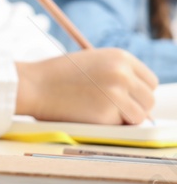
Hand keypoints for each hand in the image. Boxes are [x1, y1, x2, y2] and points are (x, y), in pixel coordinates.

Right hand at [16, 49, 157, 124]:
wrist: (33, 85)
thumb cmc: (58, 75)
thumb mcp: (92, 61)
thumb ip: (117, 72)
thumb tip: (139, 95)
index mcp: (120, 57)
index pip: (150, 81)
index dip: (139, 92)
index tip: (128, 98)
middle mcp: (122, 73)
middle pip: (148, 99)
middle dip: (135, 107)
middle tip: (115, 109)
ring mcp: (116, 93)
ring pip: (139, 116)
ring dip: (124, 118)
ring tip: (101, 112)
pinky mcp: (107, 113)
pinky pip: (120, 125)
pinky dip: (109, 124)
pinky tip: (89, 114)